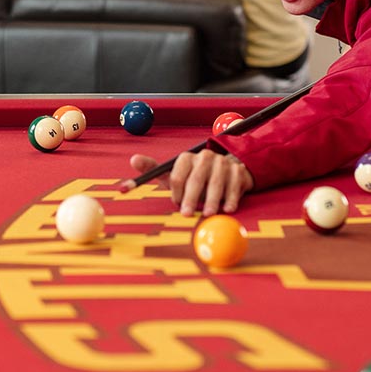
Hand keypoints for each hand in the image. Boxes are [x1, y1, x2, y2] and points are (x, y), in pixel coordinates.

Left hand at [128, 149, 253, 216]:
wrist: (224, 175)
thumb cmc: (194, 180)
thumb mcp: (173, 175)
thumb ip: (152, 168)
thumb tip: (133, 159)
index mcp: (186, 158)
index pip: (177, 175)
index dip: (176, 192)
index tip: (176, 204)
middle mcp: (204, 157)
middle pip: (196, 179)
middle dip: (191, 198)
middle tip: (187, 214)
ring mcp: (222, 163)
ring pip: (216, 183)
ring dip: (212, 200)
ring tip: (207, 214)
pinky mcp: (237, 171)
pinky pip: (233, 185)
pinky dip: (230, 198)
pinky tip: (227, 209)